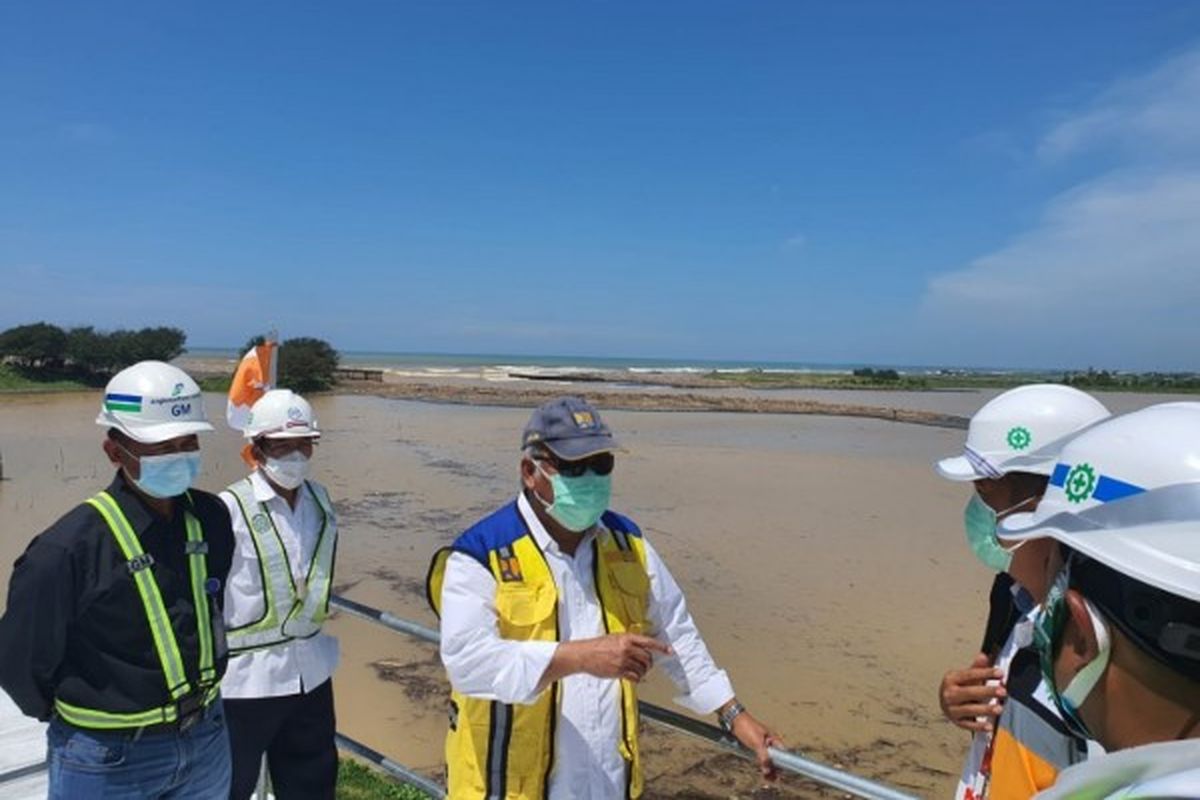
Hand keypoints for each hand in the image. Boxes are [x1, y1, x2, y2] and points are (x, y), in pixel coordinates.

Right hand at [554, 633, 672, 682]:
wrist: (584, 654)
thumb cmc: (598, 645)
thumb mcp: (614, 638)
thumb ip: (628, 641)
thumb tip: (641, 647)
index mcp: (627, 638)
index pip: (649, 642)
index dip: (662, 647)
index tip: (670, 651)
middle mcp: (627, 648)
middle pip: (648, 658)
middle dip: (649, 664)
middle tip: (646, 666)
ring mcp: (623, 660)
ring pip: (642, 668)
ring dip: (643, 672)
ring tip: (638, 672)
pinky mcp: (619, 671)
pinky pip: (635, 677)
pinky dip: (637, 678)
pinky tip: (634, 678)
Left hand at [728, 709, 781, 781]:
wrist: (732, 719)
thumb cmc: (746, 727)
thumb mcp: (756, 743)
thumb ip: (763, 757)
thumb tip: (768, 770)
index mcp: (772, 738)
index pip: (782, 752)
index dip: (783, 763)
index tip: (781, 772)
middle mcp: (768, 741)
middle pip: (775, 757)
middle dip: (775, 768)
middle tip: (773, 779)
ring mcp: (760, 744)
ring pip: (767, 758)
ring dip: (767, 767)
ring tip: (768, 778)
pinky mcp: (752, 746)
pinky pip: (759, 757)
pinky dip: (761, 764)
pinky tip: (761, 771)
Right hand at [939, 652, 1005, 732]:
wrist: (945, 702)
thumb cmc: (959, 687)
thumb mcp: (965, 676)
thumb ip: (976, 668)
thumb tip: (984, 656)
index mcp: (951, 679)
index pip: (970, 675)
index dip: (985, 673)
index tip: (1000, 673)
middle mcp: (948, 694)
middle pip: (969, 692)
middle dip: (987, 692)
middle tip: (1003, 691)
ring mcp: (951, 709)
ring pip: (969, 709)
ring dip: (985, 709)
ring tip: (999, 708)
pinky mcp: (956, 722)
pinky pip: (968, 725)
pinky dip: (978, 726)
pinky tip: (989, 726)